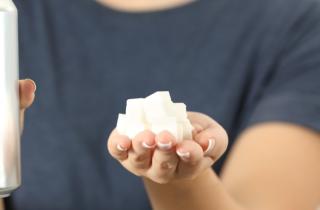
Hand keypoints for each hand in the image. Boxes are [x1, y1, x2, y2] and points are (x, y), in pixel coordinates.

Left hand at [107, 112, 227, 183]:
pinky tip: (121, 140)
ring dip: (142, 147)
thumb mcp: (212, 134)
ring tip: (146, 137)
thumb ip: (215, 140)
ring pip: (140, 159)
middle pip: (163, 165)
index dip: (189, 155)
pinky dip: (117, 146)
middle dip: (164, 151)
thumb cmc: (193, 134)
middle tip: (165, 137)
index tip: (186, 147)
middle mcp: (163, 170)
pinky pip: (117, 151)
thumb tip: (206, 142)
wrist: (169, 129)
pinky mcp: (123, 152)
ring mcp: (141, 163)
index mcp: (187, 167)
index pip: (190, 164)